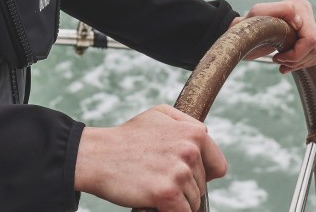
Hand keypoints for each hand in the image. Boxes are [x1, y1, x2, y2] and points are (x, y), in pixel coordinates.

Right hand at [73, 104, 227, 211]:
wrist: (97, 155)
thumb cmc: (127, 137)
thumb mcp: (158, 114)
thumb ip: (187, 123)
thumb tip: (206, 139)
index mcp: (194, 133)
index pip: (218, 166)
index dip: (201, 173)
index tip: (181, 173)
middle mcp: (190, 150)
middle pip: (202, 185)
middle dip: (184, 186)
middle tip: (158, 175)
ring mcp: (179, 172)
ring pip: (193, 201)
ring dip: (176, 200)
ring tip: (153, 184)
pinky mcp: (167, 193)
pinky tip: (155, 201)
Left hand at [237, 0, 315, 73]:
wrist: (247, 30)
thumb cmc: (251, 23)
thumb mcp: (257, 14)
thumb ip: (275, 11)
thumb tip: (298, 22)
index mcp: (299, 6)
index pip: (310, 39)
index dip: (296, 53)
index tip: (277, 57)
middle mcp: (307, 13)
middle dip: (297, 60)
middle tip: (279, 62)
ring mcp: (311, 24)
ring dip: (300, 63)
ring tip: (283, 64)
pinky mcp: (311, 35)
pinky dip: (302, 63)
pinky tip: (288, 65)